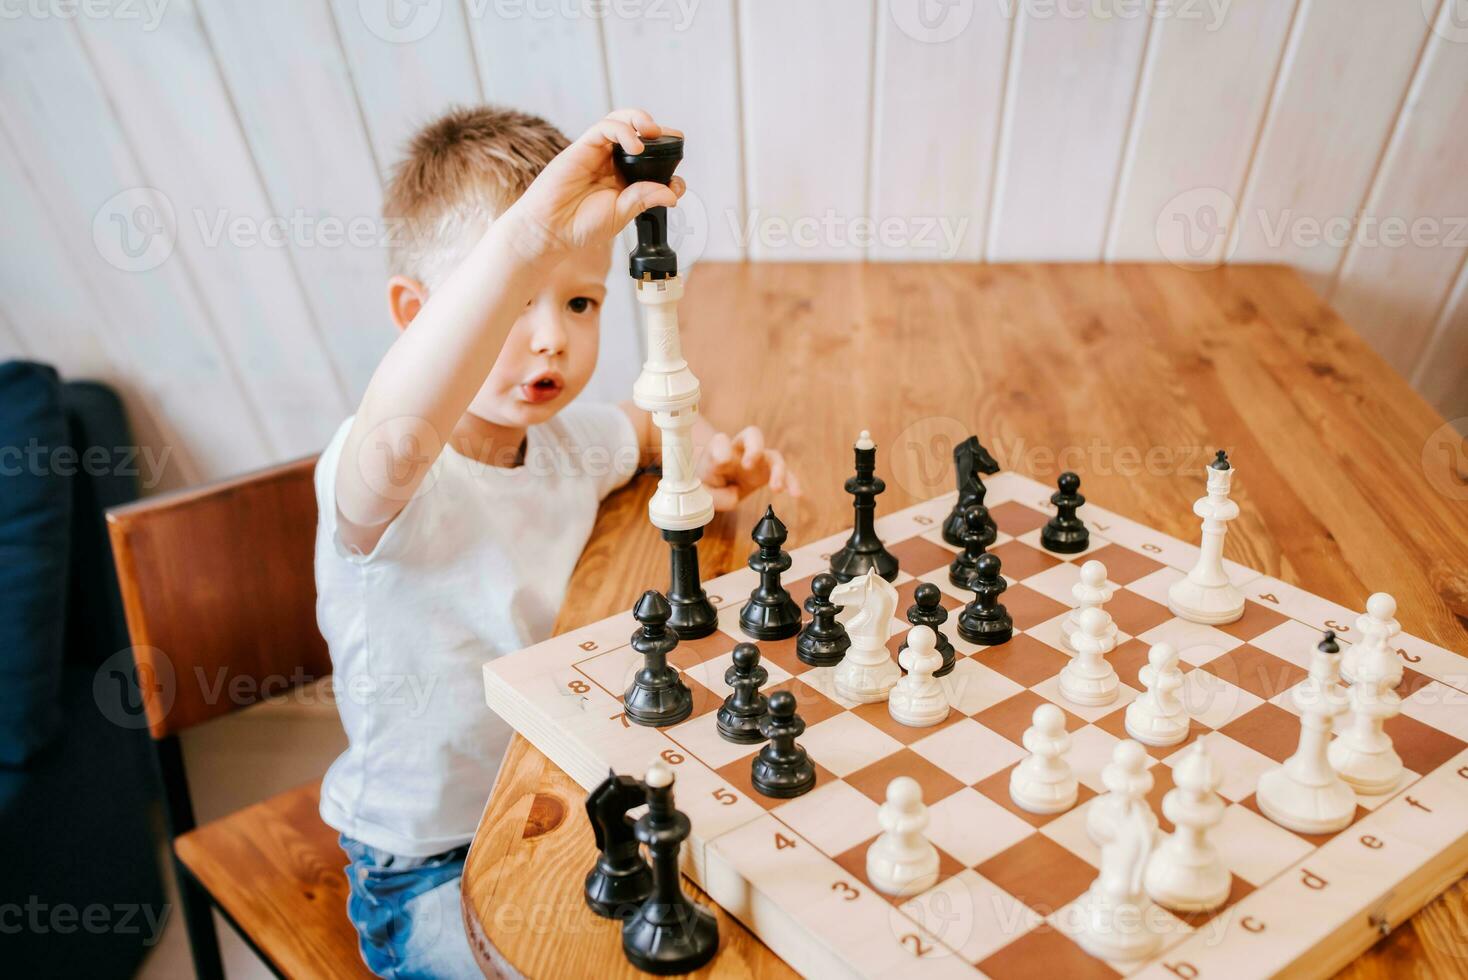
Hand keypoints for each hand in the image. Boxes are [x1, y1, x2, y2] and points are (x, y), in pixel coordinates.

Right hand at [501, 108, 684, 258]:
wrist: (550, 229)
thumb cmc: (580, 225)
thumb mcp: (621, 214)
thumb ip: (644, 199)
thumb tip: (673, 193)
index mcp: (623, 179)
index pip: (650, 161)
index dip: (668, 162)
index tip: (677, 179)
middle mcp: (611, 162)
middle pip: (637, 133)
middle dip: (658, 132)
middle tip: (673, 138)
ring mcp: (597, 153)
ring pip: (621, 122)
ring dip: (640, 120)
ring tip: (653, 132)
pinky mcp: (582, 147)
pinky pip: (604, 128)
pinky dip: (623, 131)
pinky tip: (635, 146)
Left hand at [699, 427, 801, 511]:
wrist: (714, 482)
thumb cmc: (706, 482)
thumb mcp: (701, 490)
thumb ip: (713, 495)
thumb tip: (735, 496)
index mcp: (718, 449)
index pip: (720, 442)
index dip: (721, 449)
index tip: (721, 462)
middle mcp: (740, 449)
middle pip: (752, 434)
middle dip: (754, 448)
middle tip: (748, 465)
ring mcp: (757, 459)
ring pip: (773, 455)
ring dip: (778, 470)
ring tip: (776, 489)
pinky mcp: (768, 472)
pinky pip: (785, 474)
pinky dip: (792, 482)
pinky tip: (797, 493)